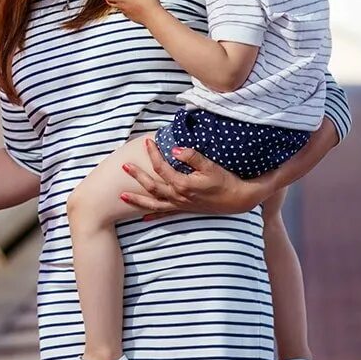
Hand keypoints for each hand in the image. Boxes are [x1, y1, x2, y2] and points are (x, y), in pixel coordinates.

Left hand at [119, 138, 269, 218]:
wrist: (238, 199)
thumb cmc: (225, 181)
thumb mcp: (211, 166)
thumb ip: (191, 156)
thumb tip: (173, 149)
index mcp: (182, 184)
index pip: (161, 167)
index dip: (153, 154)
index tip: (148, 142)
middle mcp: (178, 196)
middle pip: (152, 186)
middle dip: (136, 176)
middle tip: (124, 166)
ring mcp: (180, 205)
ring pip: (153, 203)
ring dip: (137, 199)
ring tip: (122, 196)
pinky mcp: (185, 209)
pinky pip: (165, 214)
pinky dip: (153, 215)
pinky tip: (142, 217)